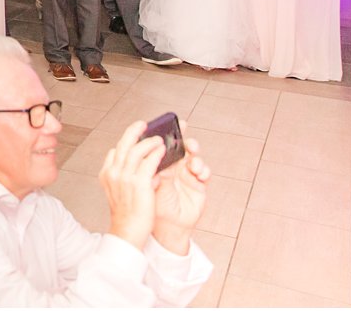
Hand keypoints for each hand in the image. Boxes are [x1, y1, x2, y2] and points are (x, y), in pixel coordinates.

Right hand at [100, 120, 166, 250]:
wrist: (127, 231)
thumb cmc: (126, 216)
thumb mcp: (117, 194)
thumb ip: (124, 179)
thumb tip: (136, 170)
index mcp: (106, 175)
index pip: (113, 153)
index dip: (124, 143)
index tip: (132, 138)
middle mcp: (113, 173)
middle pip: (123, 145)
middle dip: (133, 131)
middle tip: (143, 124)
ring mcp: (125, 177)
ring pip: (136, 150)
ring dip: (148, 141)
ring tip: (158, 138)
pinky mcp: (140, 182)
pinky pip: (149, 161)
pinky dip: (156, 152)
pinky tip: (162, 149)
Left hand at [151, 133, 209, 254]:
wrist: (164, 228)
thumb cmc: (152, 205)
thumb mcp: (146, 184)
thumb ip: (148, 169)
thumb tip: (146, 154)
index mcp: (158, 163)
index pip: (164, 145)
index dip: (170, 134)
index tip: (176, 123)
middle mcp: (173, 167)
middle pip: (182, 148)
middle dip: (186, 141)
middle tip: (188, 140)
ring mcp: (187, 175)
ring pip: (194, 158)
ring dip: (196, 157)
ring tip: (194, 162)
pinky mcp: (198, 186)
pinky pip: (204, 174)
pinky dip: (204, 170)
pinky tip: (200, 173)